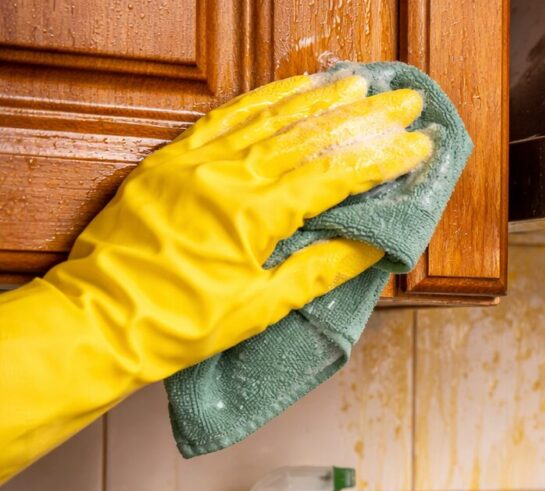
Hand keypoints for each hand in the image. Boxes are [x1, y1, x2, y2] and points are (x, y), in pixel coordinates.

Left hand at [0, 73, 431, 475]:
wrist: (99, 321)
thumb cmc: (178, 325)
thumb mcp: (260, 309)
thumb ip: (319, 270)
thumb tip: (372, 248)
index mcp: (254, 215)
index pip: (334, 176)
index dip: (381, 159)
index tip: (418, 145)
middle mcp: (227, 177)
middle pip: (309, 136)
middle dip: (363, 118)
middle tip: (403, 102)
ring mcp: (195, 163)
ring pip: (269, 118)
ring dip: (318, 100)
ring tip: (358, 86)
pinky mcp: (170, 162)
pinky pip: (224, 118)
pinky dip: (261, 101)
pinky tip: (289, 90)